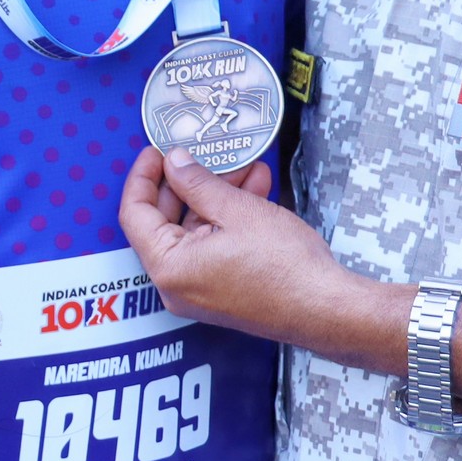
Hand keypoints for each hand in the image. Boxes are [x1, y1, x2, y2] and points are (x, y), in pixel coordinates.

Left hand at [117, 148, 336, 339]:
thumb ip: (198, 183)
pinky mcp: (222, 291)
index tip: (156, 152)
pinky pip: (213, 247)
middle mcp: (176, 285)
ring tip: (243, 167)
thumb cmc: (284, 268)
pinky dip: (228, 219)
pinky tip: (253, 191)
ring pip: (195, 231)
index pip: (135, 214)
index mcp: (168, 268)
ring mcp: (199, 291)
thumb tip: (176, 163)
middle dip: (188, 183)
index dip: (143, 177)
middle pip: (165, 221)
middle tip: (203, 155)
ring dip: (216, 196)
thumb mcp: (236, 210)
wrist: (326, 308)